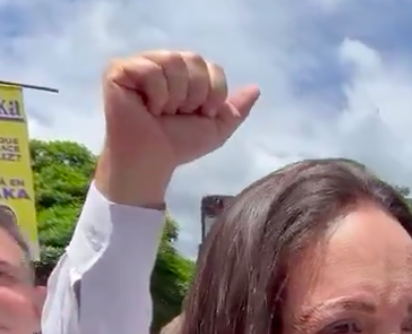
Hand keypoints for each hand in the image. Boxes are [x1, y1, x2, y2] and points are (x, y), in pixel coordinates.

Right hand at [98, 51, 258, 204]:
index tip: (200, 114)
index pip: (211, 66)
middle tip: (179, 113)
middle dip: (195, 93)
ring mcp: (137, 64)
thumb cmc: (180, 143)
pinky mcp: (118, 70)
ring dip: (175, 95)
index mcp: (183, 73)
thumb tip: (257, 88)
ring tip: (162, 111)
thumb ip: (236, 108)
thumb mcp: (216, 127)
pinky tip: (147, 108)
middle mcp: (161, 63)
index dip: (213, 93)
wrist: (154, 160)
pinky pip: (150, 69)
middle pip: (193, 59)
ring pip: (172, 61)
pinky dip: (157, 94)